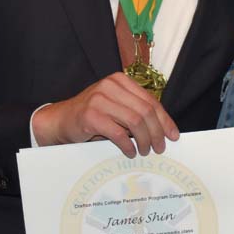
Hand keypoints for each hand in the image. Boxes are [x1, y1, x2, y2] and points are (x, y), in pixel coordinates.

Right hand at [31, 73, 178, 157]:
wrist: (60, 120)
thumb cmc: (91, 116)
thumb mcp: (115, 106)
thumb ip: (135, 110)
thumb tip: (163, 129)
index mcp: (120, 81)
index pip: (150, 101)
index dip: (164, 120)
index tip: (173, 136)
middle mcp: (110, 86)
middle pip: (145, 111)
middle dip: (156, 132)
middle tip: (159, 148)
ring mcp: (99, 99)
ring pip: (135, 121)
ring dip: (144, 140)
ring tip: (145, 151)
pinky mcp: (91, 115)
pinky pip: (118, 133)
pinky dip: (128, 145)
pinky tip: (130, 152)